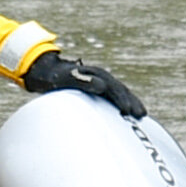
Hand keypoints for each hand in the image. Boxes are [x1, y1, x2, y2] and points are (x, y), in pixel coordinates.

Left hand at [22, 47, 148, 121]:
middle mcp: (99, 77)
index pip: (113, 87)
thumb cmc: (52, 76)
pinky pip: (112, 97)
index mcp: (94, 74)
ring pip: (119, 93)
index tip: (128, 111)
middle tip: (141, 115)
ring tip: (141, 116)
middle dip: (131, 101)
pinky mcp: (95, 89)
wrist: (44, 71)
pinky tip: (126, 114)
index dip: (122, 99)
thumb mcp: (65, 78)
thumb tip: (103, 86)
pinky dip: (122, 104)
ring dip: (130, 103)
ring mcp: (98, 82)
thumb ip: (82, 81)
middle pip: (120, 89)